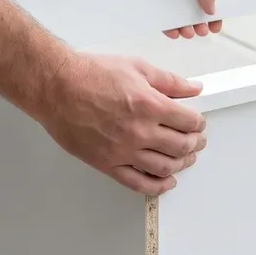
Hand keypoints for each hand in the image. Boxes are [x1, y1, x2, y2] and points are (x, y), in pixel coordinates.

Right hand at [27, 53, 207, 195]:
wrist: (56, 88)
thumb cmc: (90, 74)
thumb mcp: (136, 67)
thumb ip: (168, 81)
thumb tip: (192, 89)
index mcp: (150, 105)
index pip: (189, 121)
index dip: (199, 123)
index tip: (198, 123)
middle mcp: (140, 131)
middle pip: (182, 146)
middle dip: (195, 144)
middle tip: (196, 141)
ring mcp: (124, 150)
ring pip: (165, 167)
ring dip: (181, 164)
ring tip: (184, 159)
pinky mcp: (107, 163)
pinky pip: (138, 183)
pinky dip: (157, 186)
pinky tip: (166, 182)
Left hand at [109, 0, 220, 39]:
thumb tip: (212, 9)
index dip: (214, 10)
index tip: (216, 25)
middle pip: (192, 6)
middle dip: (198, 22)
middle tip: (202, 32)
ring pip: (174, 13)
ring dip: (182, 26)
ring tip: (187, 34)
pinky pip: (157, 13)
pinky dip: (164, 24)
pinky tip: (171, 32)